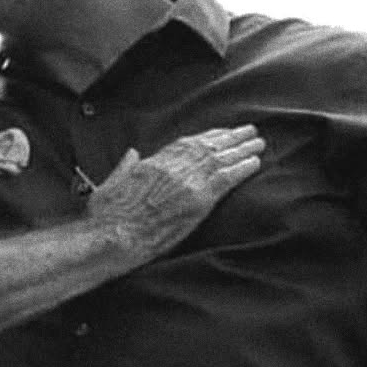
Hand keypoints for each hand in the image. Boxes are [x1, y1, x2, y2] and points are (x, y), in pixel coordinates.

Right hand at [86, 125, 263, 256]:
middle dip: (230, 137)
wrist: (114, 236)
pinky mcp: (198, 200)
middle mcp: (173, 167)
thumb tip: (131, 153)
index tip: (221, 132)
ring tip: (258, 142)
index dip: (207, 136)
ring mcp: (187, 182)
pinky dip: (242, 169)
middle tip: (249, 130)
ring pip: (221, 158)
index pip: (186, 144)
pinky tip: (255, 163)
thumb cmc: (107, 216)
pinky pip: (226, 179)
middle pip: (208, 146)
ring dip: (242, 149)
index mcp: (154, 163)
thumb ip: (125, 166)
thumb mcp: (110, 184)